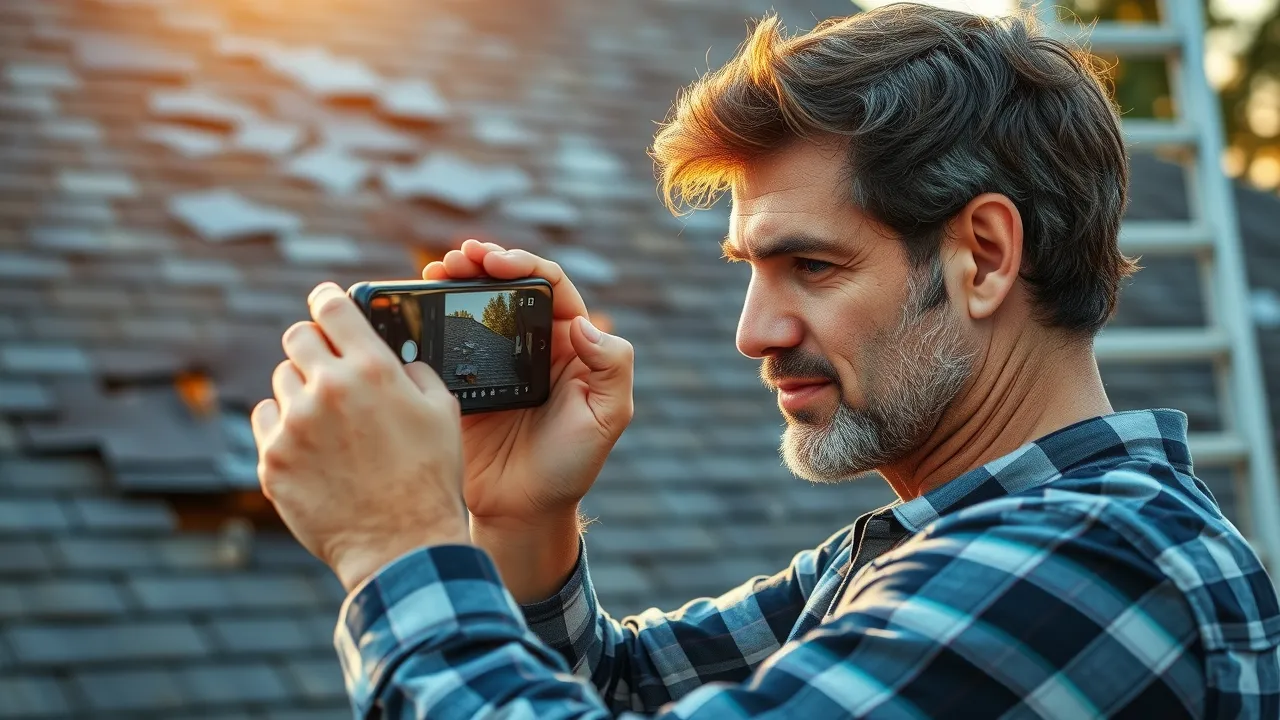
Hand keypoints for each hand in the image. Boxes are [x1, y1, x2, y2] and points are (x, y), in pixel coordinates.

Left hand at [251, 283, 467, 591]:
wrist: (400, 545)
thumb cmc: (430, 479)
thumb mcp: (442, 412)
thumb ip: (413, 371)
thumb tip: (393, 358)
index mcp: (372, 369)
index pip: (332, 307)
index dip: (327, 299)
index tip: (326, 301)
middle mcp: (327, 389)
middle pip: (298, 337)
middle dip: (314, 345)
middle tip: (328, 365)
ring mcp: (294, 425)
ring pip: (282, 380)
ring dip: (302, 390)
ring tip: (329, 421)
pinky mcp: (273, 459)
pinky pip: (266, 420)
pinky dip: (284, 426)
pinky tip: (311, 446)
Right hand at [423, 240, 634, 532]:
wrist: (523, 511)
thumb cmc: (572, 466)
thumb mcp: (607, 417)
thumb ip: (612, 367)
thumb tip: (586, 324)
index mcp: (570, 344)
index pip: (550, 287)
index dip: (524, 265)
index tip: (496, 260)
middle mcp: (532, 346)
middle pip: (507, 288)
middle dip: (482, 264)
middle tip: (456, 258)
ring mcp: (494, 362)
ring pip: (475, 309)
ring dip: (454, 283)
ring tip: (434, 273)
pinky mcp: (462, 383)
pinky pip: (447, 343)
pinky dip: (432, 321)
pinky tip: (416, 310)